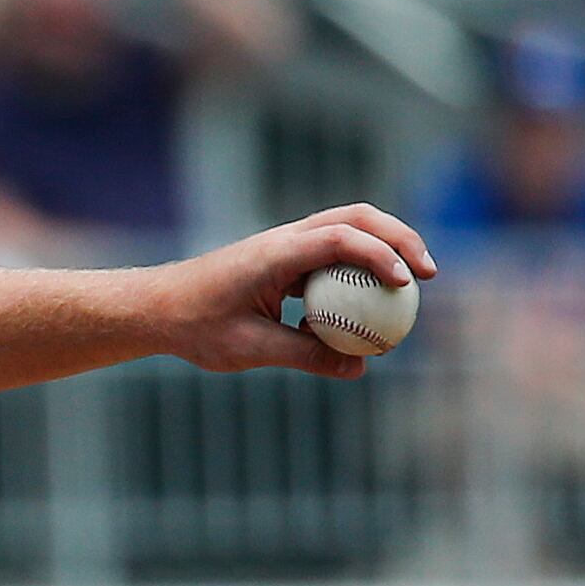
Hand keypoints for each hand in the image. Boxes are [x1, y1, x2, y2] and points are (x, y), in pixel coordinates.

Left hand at [140, 204, 435, 378]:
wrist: (156, 308)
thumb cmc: (195, 327)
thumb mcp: (250, 349)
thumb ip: (306, 356)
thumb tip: (359, 368)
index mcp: (274, 253)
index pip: (339, 238)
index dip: (380, 255)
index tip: (406, 283)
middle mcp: (284, 238)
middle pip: (356, 218)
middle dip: (399, 238)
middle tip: (428, 274)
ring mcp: (286, 243)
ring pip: (349, 227)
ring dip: (386, 245)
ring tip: (413, 280)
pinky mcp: (286, 256)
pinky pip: (333, 252)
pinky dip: (361, 264)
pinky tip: (374, 300)